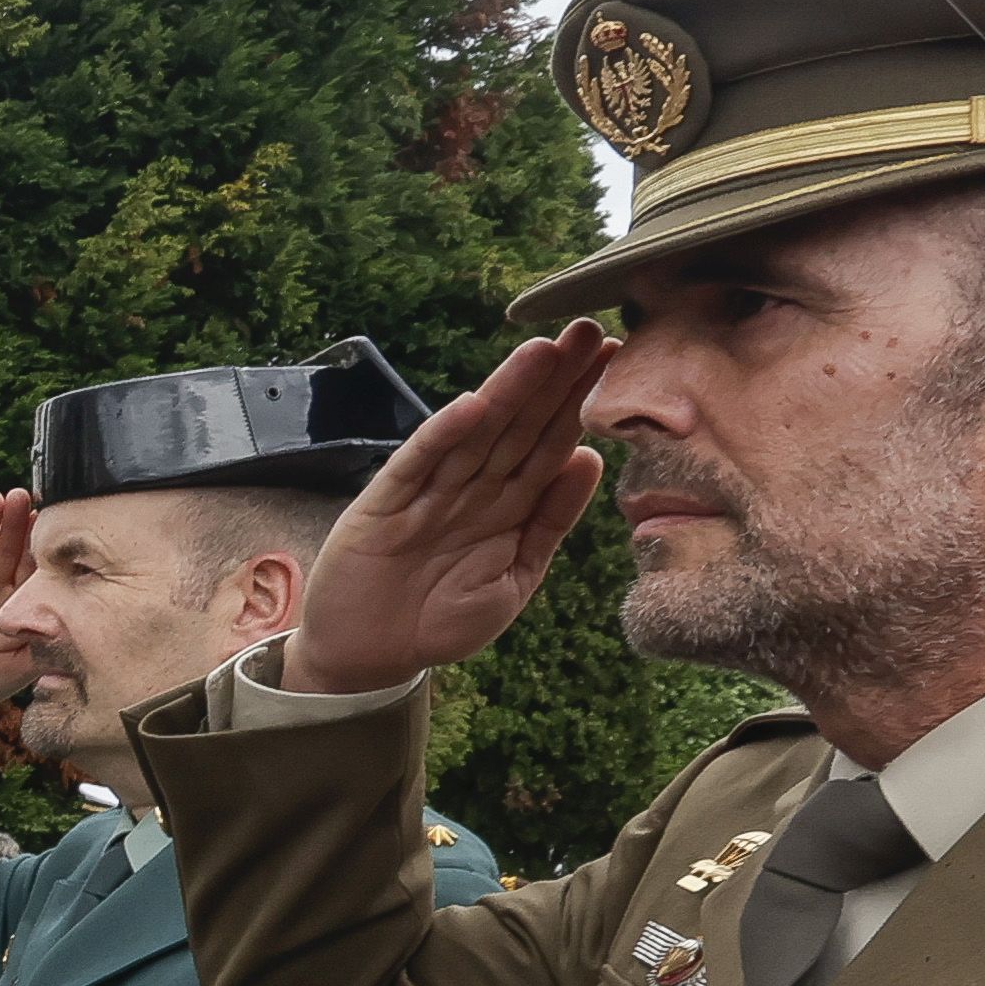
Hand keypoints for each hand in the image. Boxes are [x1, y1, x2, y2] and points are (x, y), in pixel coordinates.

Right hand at [283, 322, 615, 693]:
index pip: (551, 444)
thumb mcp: (513, 580)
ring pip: (476, 434)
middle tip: (591, 328)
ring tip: (544, 350)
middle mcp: (471, 489)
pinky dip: (443, 436)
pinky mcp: (383, 505)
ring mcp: (427, 493)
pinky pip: (418, 465)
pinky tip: (473, 405)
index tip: (617, 356)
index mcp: (507, 506)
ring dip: (509, 391)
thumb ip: (550, 523)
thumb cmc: (440, 623)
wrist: (367, 657)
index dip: (581, 401)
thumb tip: (590, 459)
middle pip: (519, 426)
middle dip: (554, 379)